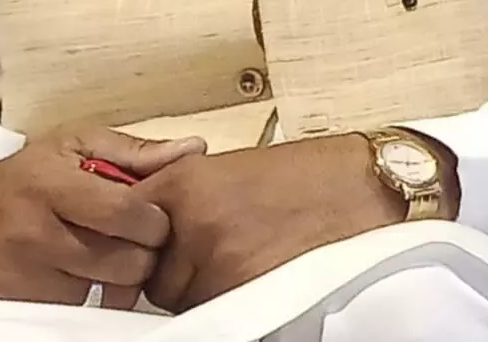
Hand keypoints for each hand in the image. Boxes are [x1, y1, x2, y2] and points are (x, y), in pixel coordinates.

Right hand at [0, 124, 204, 306]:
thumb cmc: (23, 179)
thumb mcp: (71, 147)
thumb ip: (133, 151)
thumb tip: (193, 149)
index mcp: (52, 181)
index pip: (125, 212)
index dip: (153, 218)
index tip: (154, 214)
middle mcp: (37, 231)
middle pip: (124, 259)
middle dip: (143, 250)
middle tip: (138, 236)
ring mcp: (29, 275)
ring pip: (108, 288)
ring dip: (121, 274)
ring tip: (112, 249)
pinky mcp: (28, 307)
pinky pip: (85, 307)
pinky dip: (95, 292)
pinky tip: (88, 270)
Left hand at [136, 134, 403, 312]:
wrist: (363, 188)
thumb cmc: (307, 176)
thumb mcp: (227, 170)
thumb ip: (181, 199)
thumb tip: (146, 231)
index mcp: (183, 182)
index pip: (125, 227)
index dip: (134, 243)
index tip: (141, 252)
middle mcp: (190, 222)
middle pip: (150, 273)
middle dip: (172, 270)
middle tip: (213, 251)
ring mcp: (215, 263)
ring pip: (180, 300)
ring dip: (200, 291)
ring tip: (243, 260)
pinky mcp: (244, 297)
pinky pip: (214, 316)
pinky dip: (229, 307)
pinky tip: (255, 278)